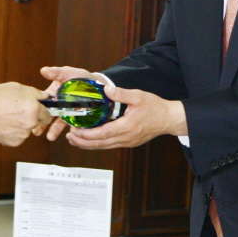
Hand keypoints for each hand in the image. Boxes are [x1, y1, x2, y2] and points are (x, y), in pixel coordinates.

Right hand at [0, 82, 51, 146]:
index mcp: (33, 108)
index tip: (39, 112)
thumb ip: (33, 92)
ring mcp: (23, 134)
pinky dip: (12, 133)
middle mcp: (31, 122)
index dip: (42, 111)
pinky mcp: (14, 142)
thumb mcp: (15, 87)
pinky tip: (3, 125)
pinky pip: (17, 137)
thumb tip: (44, 95)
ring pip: (26, 130)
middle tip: (16, 112)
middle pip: (36, 122)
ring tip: (6, 117)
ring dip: (20, 125)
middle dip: (30, 117)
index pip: (47, 113)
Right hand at [39, 65, 108, 140]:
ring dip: (54, 131)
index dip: (37, 109)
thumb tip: (43, 70)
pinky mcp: (78, 120)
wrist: (98, 86)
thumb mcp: (69, 73)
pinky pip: (74, 127)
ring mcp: (68, 114)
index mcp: (53, 95)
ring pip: (59, 124)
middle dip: (42, 124)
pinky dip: (72, 132)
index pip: (43, 103)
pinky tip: (69, 135)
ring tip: (50, 137)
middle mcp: (59, 106)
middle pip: (48, 116)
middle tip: (36, 131)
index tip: (32, 115)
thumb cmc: (81, 78)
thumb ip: (57, 72)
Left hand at [64, 83, 186, 149]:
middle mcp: (126, 138)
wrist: (169, 119)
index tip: (75, 131)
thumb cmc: (155, 107)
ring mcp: (127, 142)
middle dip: (83, 142)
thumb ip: (121, 93)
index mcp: (127, 127)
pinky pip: (109, 145)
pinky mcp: (128, 143)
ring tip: (74, 140)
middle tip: (69, 137)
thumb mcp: (139, 96)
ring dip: (88, 144)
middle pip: (100, 144)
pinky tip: (90, 139)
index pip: (103, 133)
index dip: (87, 134)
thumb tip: (106, 89)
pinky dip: (97, 144)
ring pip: (104, 147)